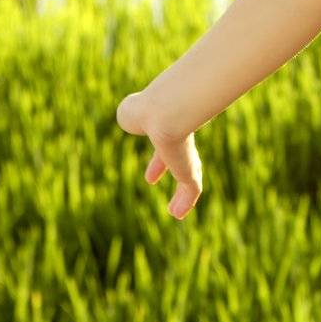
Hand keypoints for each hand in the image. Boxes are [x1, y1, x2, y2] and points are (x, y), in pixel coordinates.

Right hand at [115, 90, 203, 219]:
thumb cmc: (145, 108)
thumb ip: (131, 114)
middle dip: (167, 169)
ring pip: (188, 174)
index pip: (165, 141)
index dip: (157, 160)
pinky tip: (178, 213)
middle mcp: (184, 139)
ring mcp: (188, 154)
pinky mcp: (190, 169)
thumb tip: (129, 118)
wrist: (165, 111)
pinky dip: (186, 200)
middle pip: (178, 156)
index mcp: (169, 123)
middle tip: (157, 183)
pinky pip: (190, 188)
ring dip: (182, 195)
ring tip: (175, 212)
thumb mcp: (131, 111)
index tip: (150, 177)